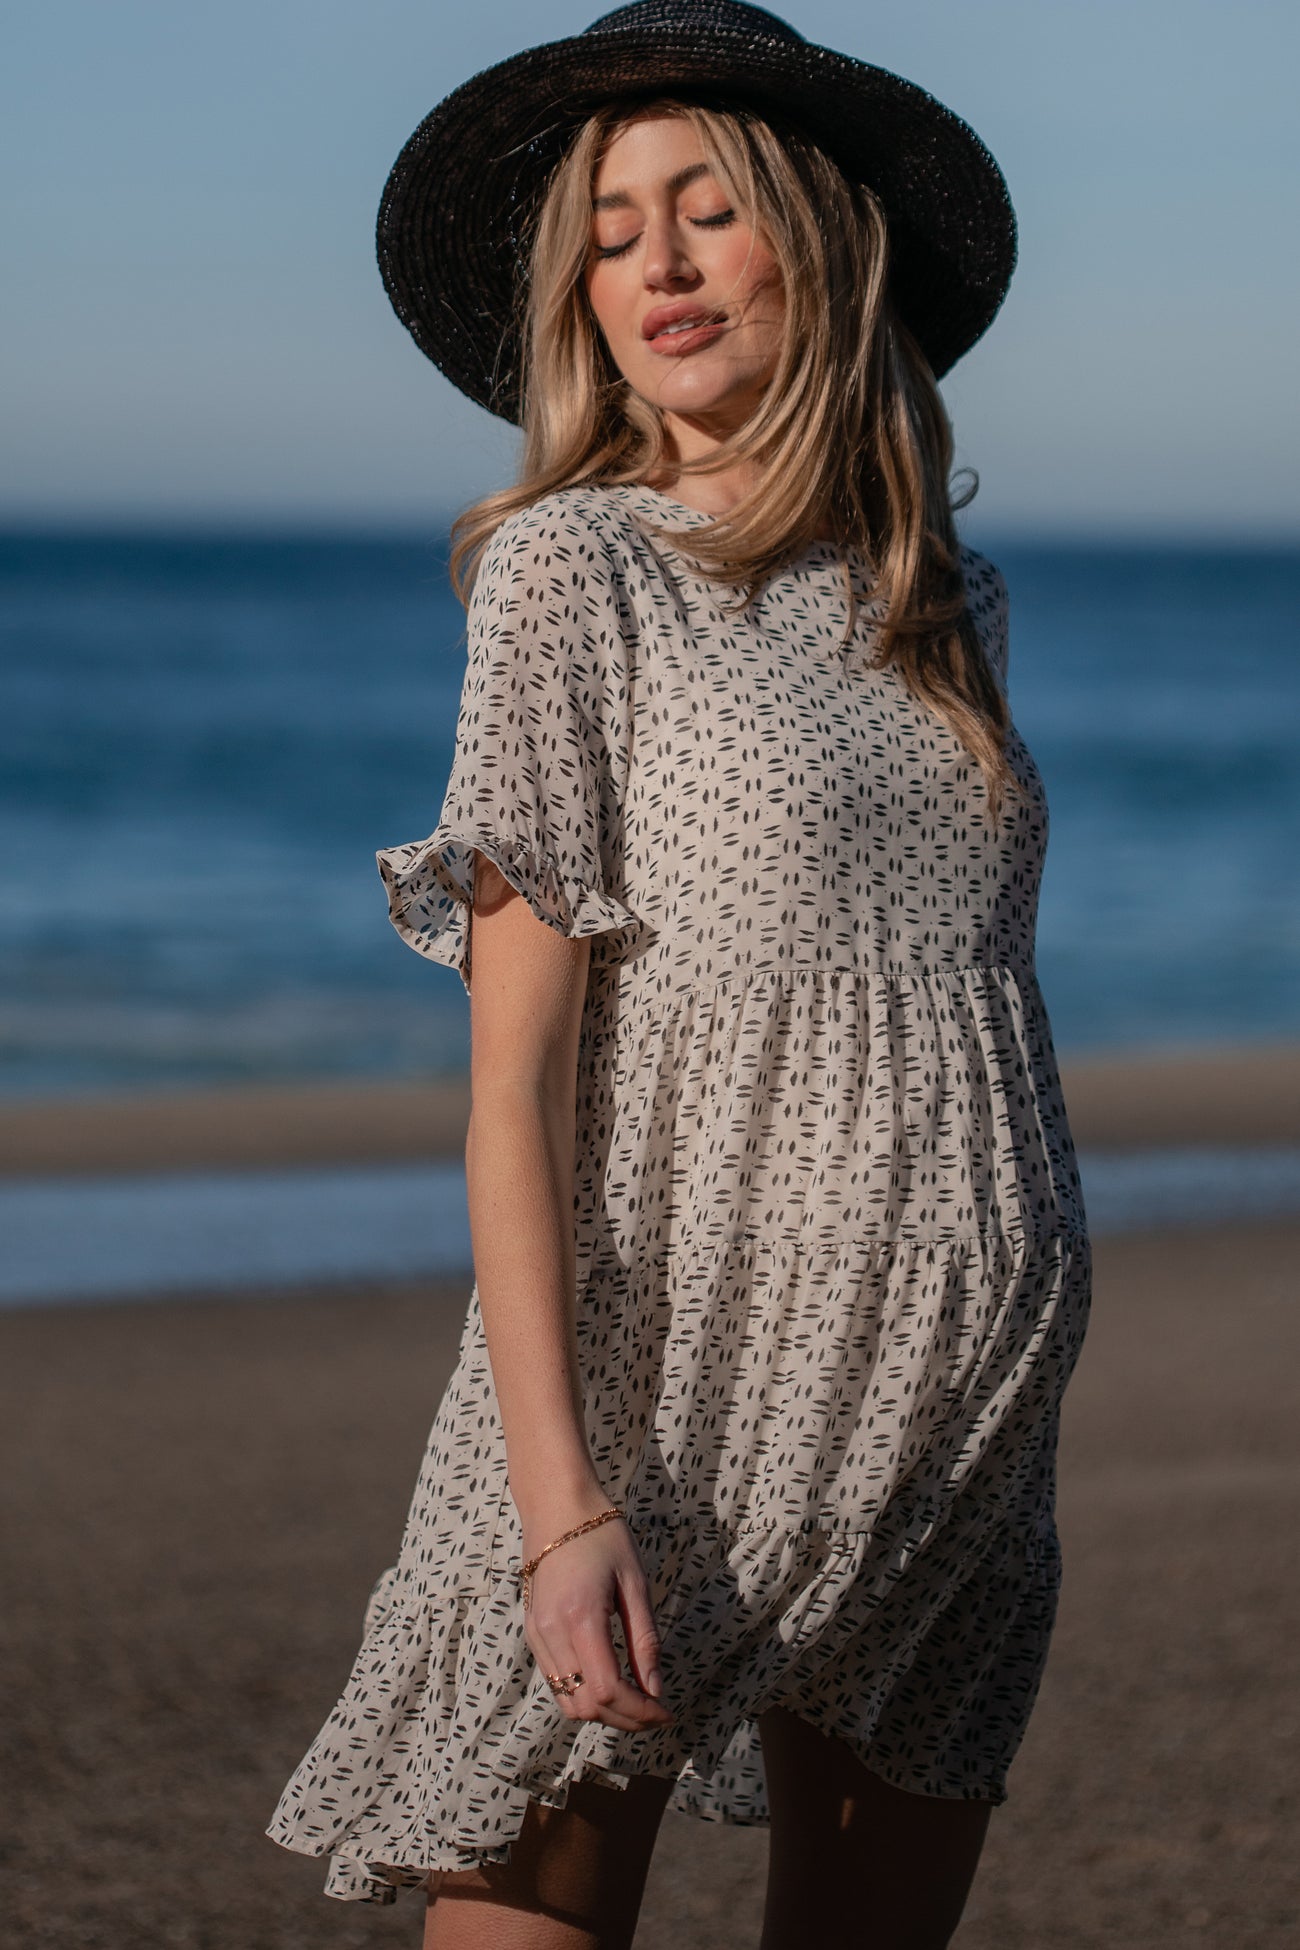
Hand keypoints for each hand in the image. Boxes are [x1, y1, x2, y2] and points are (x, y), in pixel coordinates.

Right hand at [521, 1508, 674, 1731]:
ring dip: (604, 1712)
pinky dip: (584, 1694)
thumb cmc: (603, 1536)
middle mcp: (551, 1633)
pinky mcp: (533, 1631)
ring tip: (636, 1701)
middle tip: (656, 1711)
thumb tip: (655, 1690)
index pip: (608, 1690)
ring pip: (567, 1701)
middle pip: (586, 1704)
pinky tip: (611, 1682)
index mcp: (580, 1618)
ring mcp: (537, 1634)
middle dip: (625, 1718)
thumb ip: (645, 1640)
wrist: (557, 1506)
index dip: (640, 1712)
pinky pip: (556, 1681)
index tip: (666, 1712)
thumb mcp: (635, 1582)